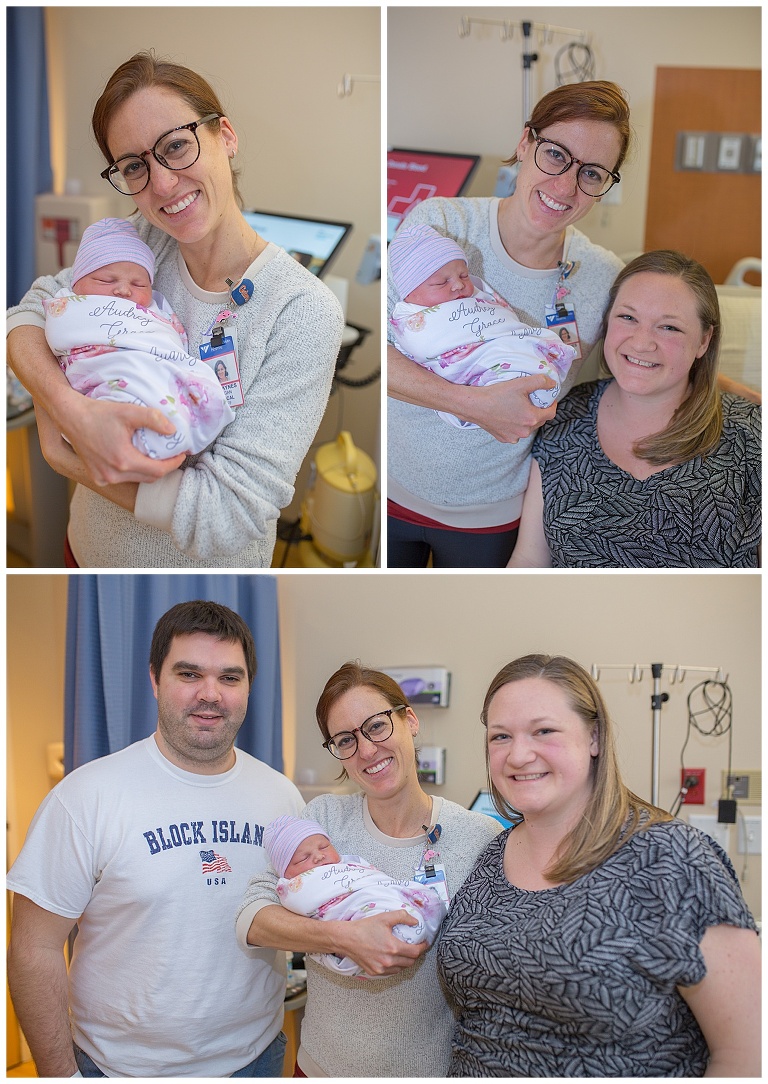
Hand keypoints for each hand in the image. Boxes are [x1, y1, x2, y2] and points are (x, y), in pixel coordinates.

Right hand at [52, 397, 185, 484]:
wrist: (70, 416)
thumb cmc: (98, 413)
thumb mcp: (129, 411)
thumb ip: (153, 419)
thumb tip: (173, 431)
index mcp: (123, 460)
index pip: (159, 470)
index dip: (174, 463)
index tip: (181, 454)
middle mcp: (113, 475)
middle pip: (149, 478)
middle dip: (164, 468)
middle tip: (172, 455)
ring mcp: (103, 478)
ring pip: (136, 479)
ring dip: (148, 470)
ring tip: (155, 457)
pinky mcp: (96, 477)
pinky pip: (122, 479)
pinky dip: (132, 472)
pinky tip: (135, 460)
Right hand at [333, 910, 427, 976]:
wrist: (347, 939)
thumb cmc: (365, 927)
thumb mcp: (385, 917)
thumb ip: (402, 917)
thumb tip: (415, 921)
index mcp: (393, 947)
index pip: (415, 952)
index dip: (422, 948)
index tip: (424, 943)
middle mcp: (388, 961)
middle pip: (410, 962)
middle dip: (415, 955)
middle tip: (415, 947)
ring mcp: (381, 969)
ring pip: (401, 969)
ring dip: (405, 962)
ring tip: (404, 953)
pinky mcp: (374, 972)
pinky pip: (391, 972)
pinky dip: (395, 966)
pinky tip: (393, 958)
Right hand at [468, 375, 557, 442]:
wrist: (475, 406)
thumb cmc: (497, 394)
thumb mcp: (521, 383)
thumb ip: (540, 382)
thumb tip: (553, 384)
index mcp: (531, 418)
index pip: (551, 413)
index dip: (552, 404)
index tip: (548, 398)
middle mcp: (525, 431)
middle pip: (540, 421)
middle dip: (539, 411)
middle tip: (532, 401)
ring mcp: (514, 437)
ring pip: (528, 428)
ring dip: (527, 419)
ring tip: (519, 408)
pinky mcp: (504, 439)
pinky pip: (516, 433)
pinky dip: (516, 425)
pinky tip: (509, 416)